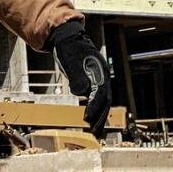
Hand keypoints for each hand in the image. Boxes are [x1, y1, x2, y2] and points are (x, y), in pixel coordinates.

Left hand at [50, 20, 112, 137]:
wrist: (68, 38)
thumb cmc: (68, 48)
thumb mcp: (70, 61)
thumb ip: (77, 77)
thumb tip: (81, 92)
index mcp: (99, 70)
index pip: (99, 93)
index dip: (94, 107)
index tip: (88, 119)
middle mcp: (102, 76)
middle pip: (105, 101)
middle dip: (100, 118)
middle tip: (95, 133)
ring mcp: (99, 79)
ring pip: (103, 102)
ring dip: (99, 117)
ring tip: (95, 133)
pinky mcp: (93, 82)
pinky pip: (97, 99)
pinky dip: (94, 110)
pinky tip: (91, 120)